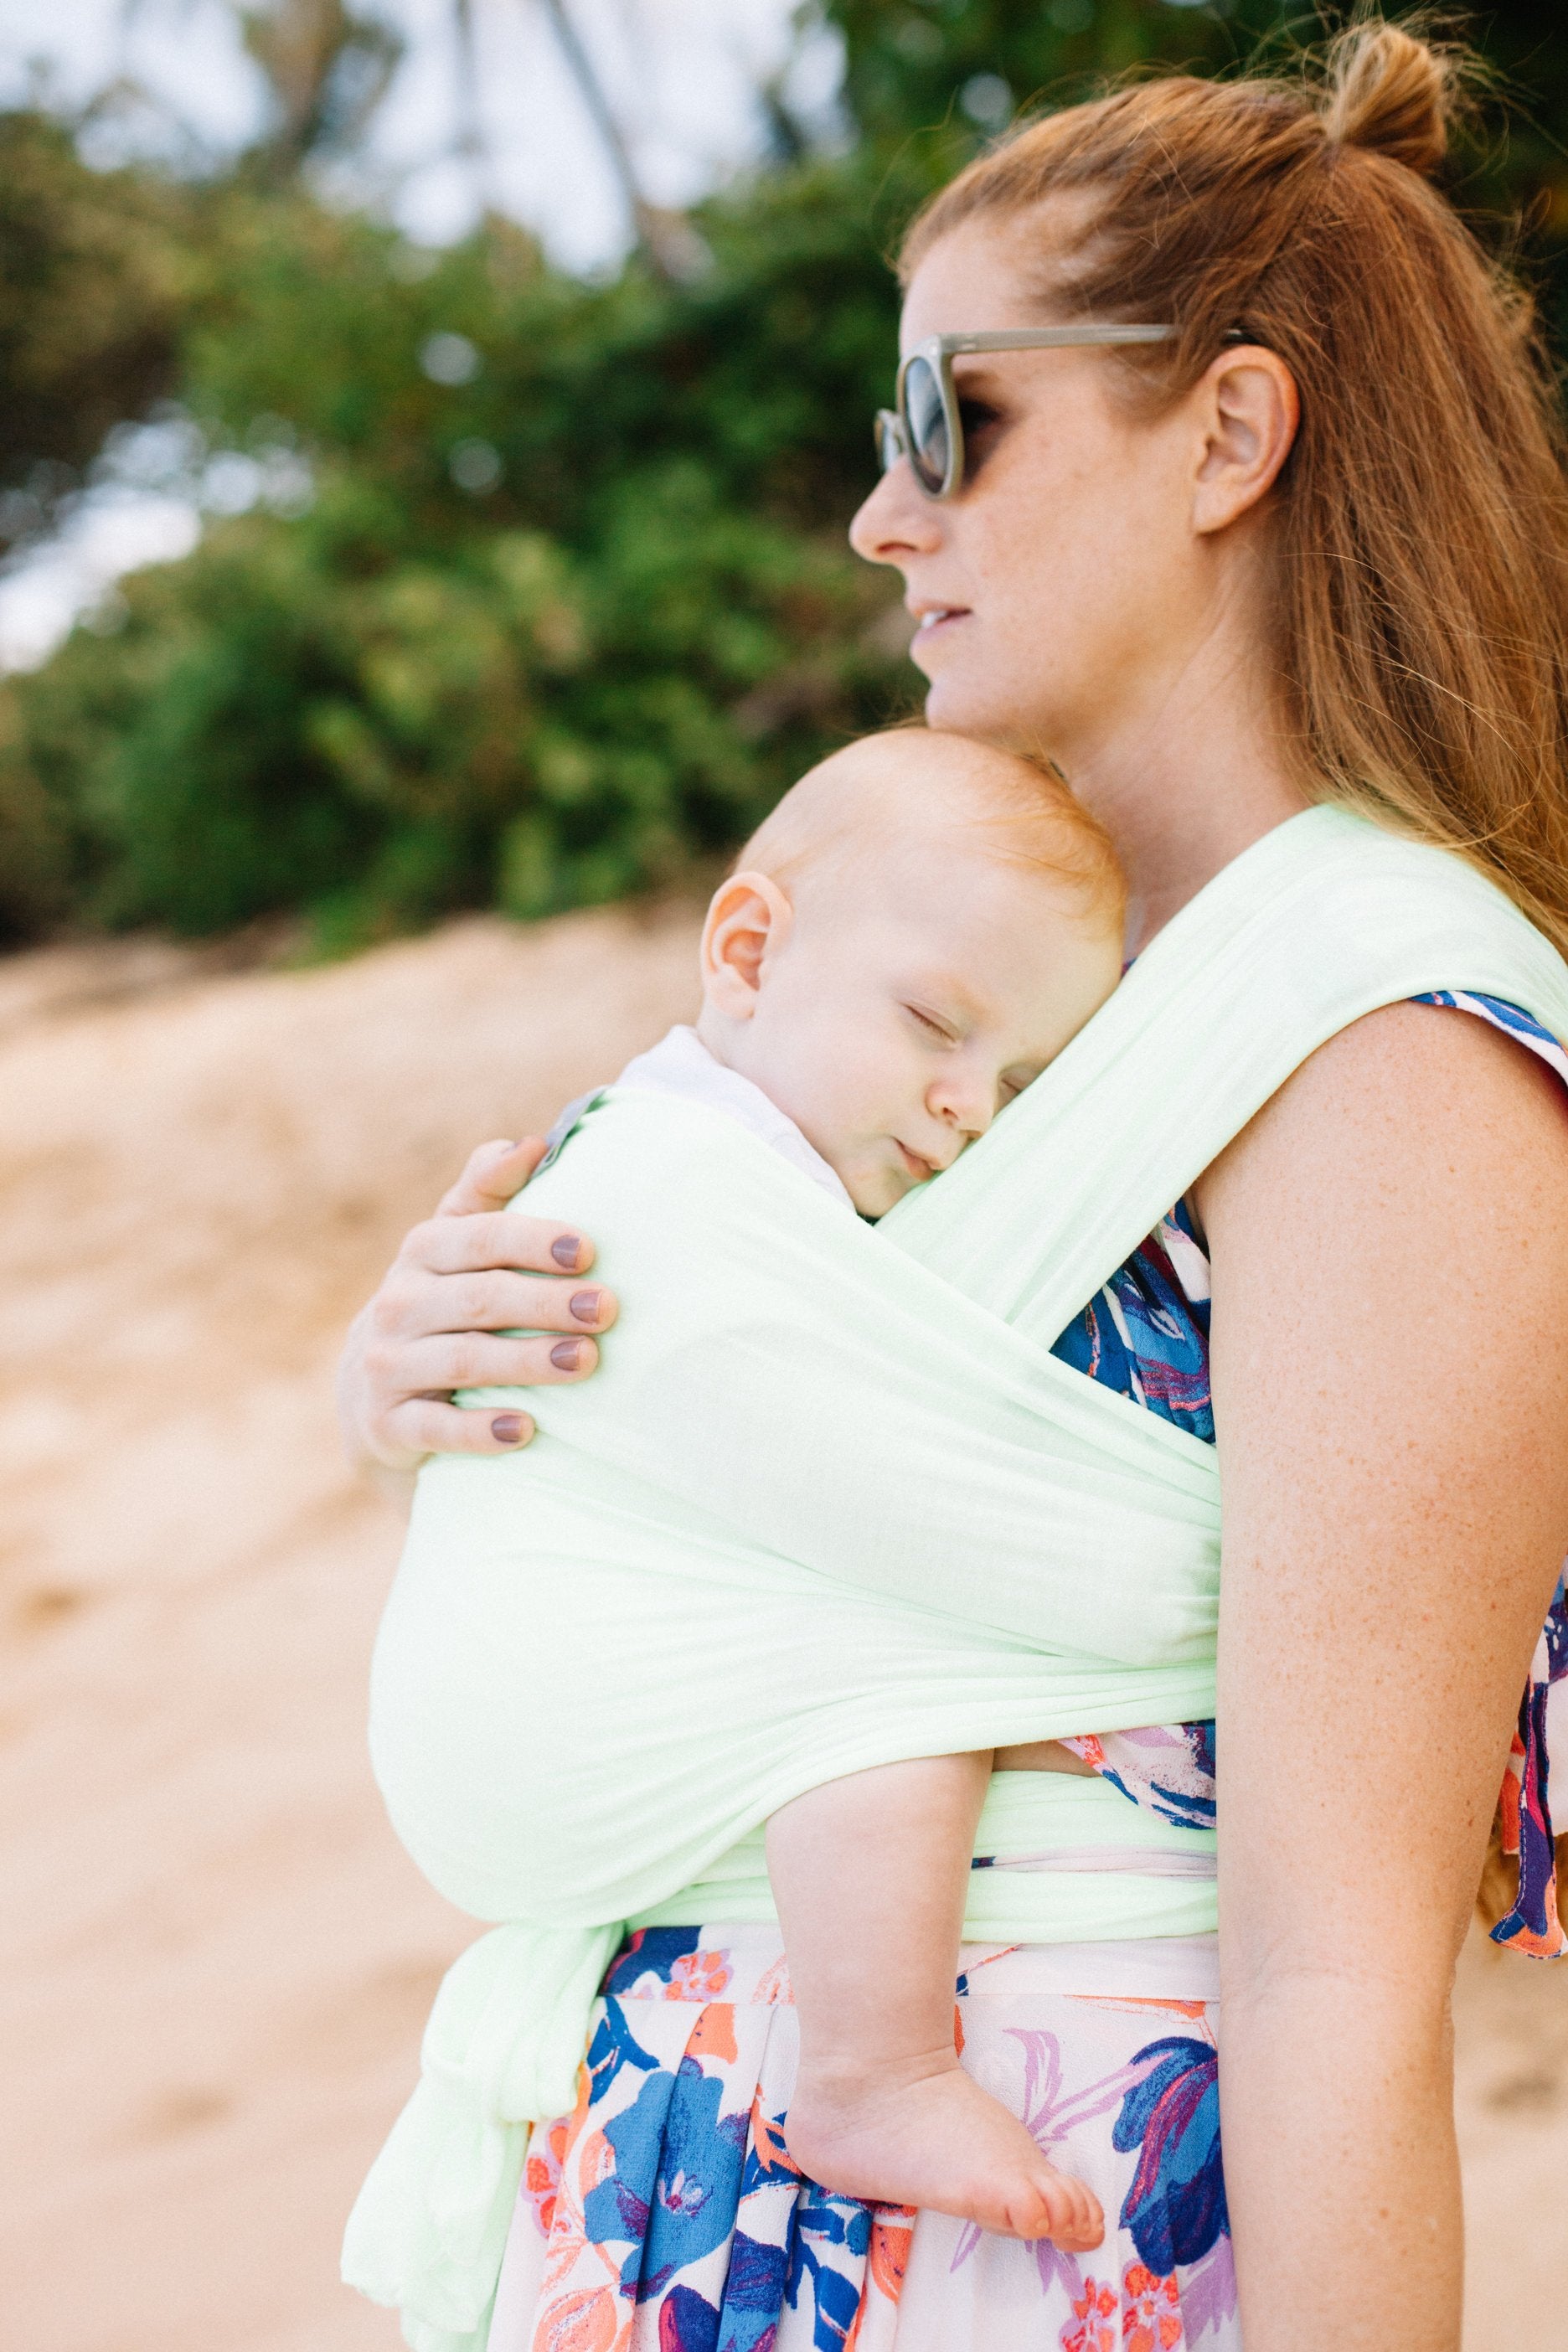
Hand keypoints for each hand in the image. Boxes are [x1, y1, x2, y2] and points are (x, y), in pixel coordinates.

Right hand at [337, 1135, 617, 1474]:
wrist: (371, 1397)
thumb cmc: (440, 1303)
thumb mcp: (454, 1245)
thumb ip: (487, 1191)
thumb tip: (532, 1142)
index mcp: (423, 1252)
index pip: (480, 1237)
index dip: (534, 1240)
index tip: (589, 1250)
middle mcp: (399, 1305)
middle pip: (479, 1298)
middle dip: (545, 1302)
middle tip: (607, 1310)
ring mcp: (387, 1367)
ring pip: (462, 1361)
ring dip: (526, 1360)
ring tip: (584, 1361)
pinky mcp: (387, 1426)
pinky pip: (435, 1429)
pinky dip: (480, 1429)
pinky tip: (527, 1429)